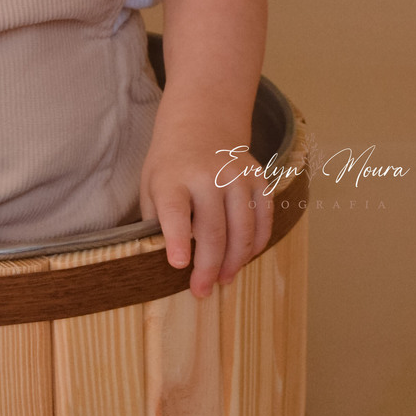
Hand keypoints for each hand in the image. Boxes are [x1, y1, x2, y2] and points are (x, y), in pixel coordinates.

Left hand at [140, 126, 272, 299]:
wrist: (201, 125)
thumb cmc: (170, 166)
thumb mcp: (151, 187)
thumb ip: (157, 221)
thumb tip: (167, 261)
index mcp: (173, 178)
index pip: (175, 211)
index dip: (177, 239)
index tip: (178, 264)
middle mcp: (208, 175)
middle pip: (213, 230)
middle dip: (208, 266)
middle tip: (202, 290)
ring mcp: (237, 176)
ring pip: (242, 229)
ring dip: (235, 261)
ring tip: (224, 279)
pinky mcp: (259, 178)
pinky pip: (264, 218)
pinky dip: (256, 243)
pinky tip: (245, 258)